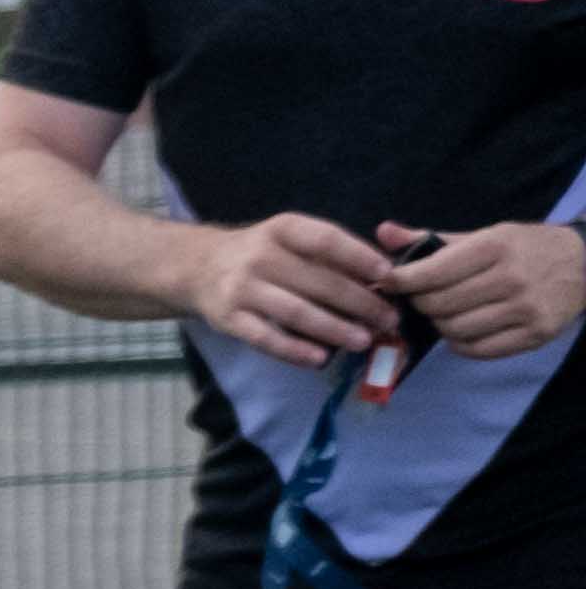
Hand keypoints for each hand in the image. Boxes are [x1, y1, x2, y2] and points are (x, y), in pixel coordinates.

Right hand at [190, 210, 405, 367]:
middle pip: (318, 281)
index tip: (389, 275)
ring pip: (296, 312)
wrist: (198, 267)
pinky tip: (320, 358)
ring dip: (334, 328)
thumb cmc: (261, 253)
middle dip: (359, 302)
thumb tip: (381, 280)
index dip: (359, 257)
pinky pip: (266, 338)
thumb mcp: (289, 239)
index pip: (326, 241)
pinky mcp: (228, 319)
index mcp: (282, 229)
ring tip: (364, 341)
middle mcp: (260, 256)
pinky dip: (295, 350)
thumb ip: (328, 255)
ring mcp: (241, 289)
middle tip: (388, 319)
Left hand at [390, 220, 585, 365]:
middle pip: (438, 305)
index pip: (432, 272)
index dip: (402, 280)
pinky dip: (460, 343)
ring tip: (447, 312)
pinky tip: (465, 329)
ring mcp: (525, 309)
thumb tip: (383, 232)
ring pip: (454, 330)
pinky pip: (477, 350)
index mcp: (495, 247)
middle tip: (423, 298)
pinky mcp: (534, 335)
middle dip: (421, 303)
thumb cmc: (525, 248)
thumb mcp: (484, 235)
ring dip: (440, 324)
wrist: (585, 265)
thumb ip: (431, 238)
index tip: (390, 282)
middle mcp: (511, 278)